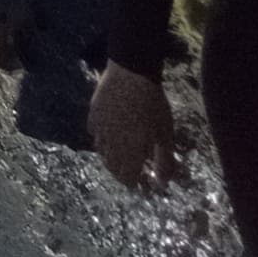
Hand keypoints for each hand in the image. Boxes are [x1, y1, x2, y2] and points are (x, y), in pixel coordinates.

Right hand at [89, 62, 174, 187]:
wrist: (131, 72)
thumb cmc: (153, 105)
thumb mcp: (164, 134)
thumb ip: (164, 160)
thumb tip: (162, 183)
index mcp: (129, 151)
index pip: (127, 178)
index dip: (134, 182)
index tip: (141, 181)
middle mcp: (110, 143)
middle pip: (111, 167)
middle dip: (122, 172)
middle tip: (132, 168)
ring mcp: (99, 128)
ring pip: (101, 151)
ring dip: (111, 156)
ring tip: (122, 152)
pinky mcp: (93, 114)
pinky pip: (94, 133)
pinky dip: (102, 138)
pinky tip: (110, 132)